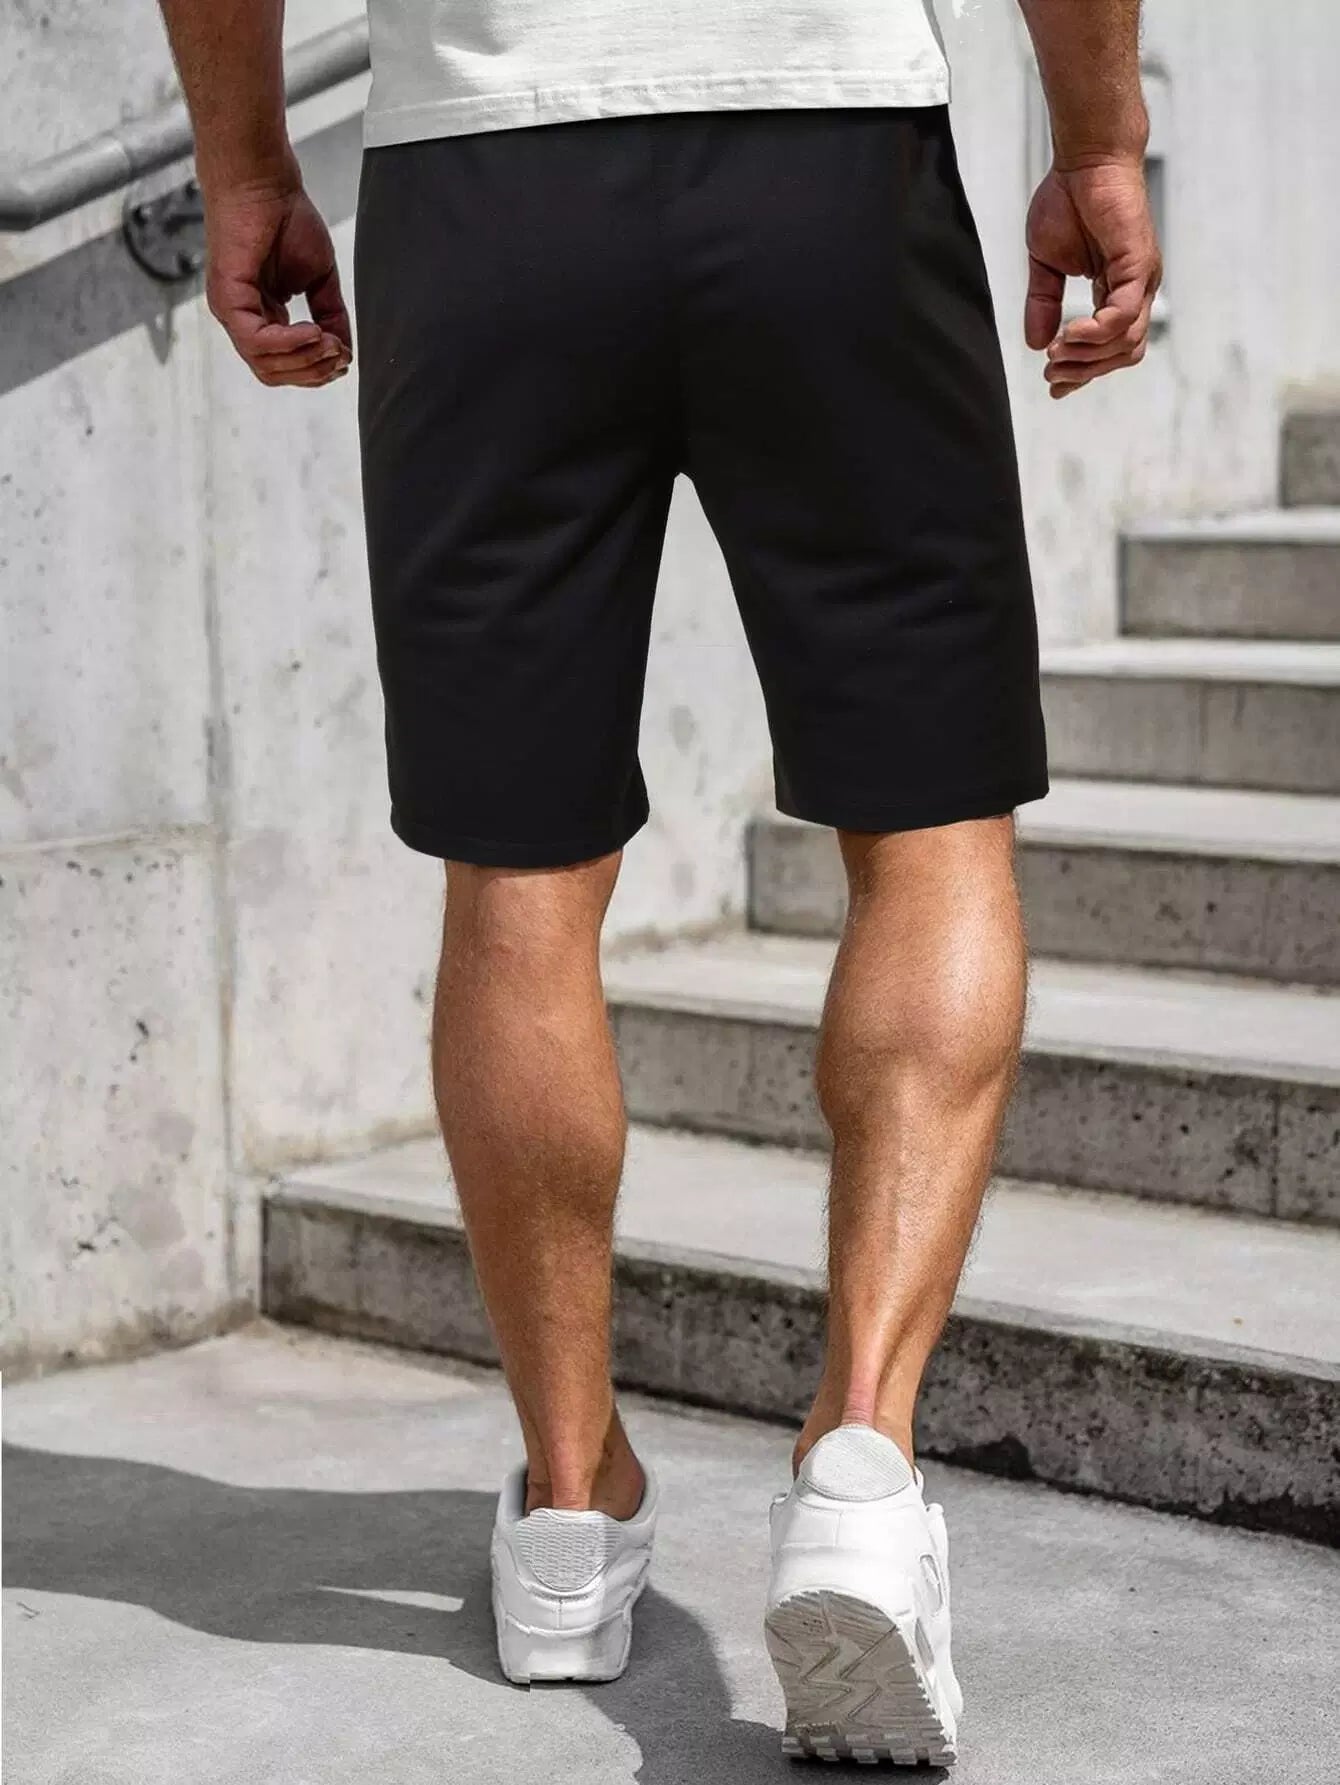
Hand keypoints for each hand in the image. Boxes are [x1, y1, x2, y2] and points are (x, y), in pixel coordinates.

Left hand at [204, 175, 351, 388]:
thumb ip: (331, 315)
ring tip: (328, 341)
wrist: (265, 182)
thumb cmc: (286, 218)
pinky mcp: (227, 299)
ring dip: (304, 359)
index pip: (285, 365)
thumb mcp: (320, 278)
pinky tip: (311, 331)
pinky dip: (288, 343)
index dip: (317, 369)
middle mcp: (242, 319)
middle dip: (312, 371)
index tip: (344, 355)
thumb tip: (344, 351)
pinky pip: (255, 341)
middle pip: (274, 373)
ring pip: (264, 364)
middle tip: (339, 353)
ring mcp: (231, 311)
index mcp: (262, 317)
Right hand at [1025, 159, 1161, 398]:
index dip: (1083, 372)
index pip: (1109, 348)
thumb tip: (1035, 344)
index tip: (1054, 386)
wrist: (1084, 159)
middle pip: (1122, 355)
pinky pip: (1123, 317)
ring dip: (1087, 356)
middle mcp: (1136, 290)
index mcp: (1117, 292)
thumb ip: (1043, 305)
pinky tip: (1069, 332)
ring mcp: (1141, 279)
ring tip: (1057, 350)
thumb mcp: (1046, 265)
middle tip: (1052, 373)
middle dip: (1085, 371)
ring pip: (1125, 343)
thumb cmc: (1068, 200)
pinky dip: (1096, 332)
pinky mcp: (1138, 265)